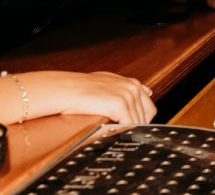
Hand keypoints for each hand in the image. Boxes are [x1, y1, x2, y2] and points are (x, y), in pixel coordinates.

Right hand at [22, 70, 156, 123]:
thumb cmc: (82, 87)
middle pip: (146, 116)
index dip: (141, 119)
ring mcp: (128, 95)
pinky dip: (123, 131)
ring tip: (115, 133)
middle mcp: (133, 88)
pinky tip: (114, 132)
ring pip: (138, 121)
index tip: (132, 127)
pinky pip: (129, 124)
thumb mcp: (109, 82)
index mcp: (133, 84)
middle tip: (122, 132)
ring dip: (128, 130)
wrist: (66, 89)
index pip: (149, 108)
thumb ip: (127, 88)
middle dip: (136, 126)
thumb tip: (146, 92)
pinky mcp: (119, 104)